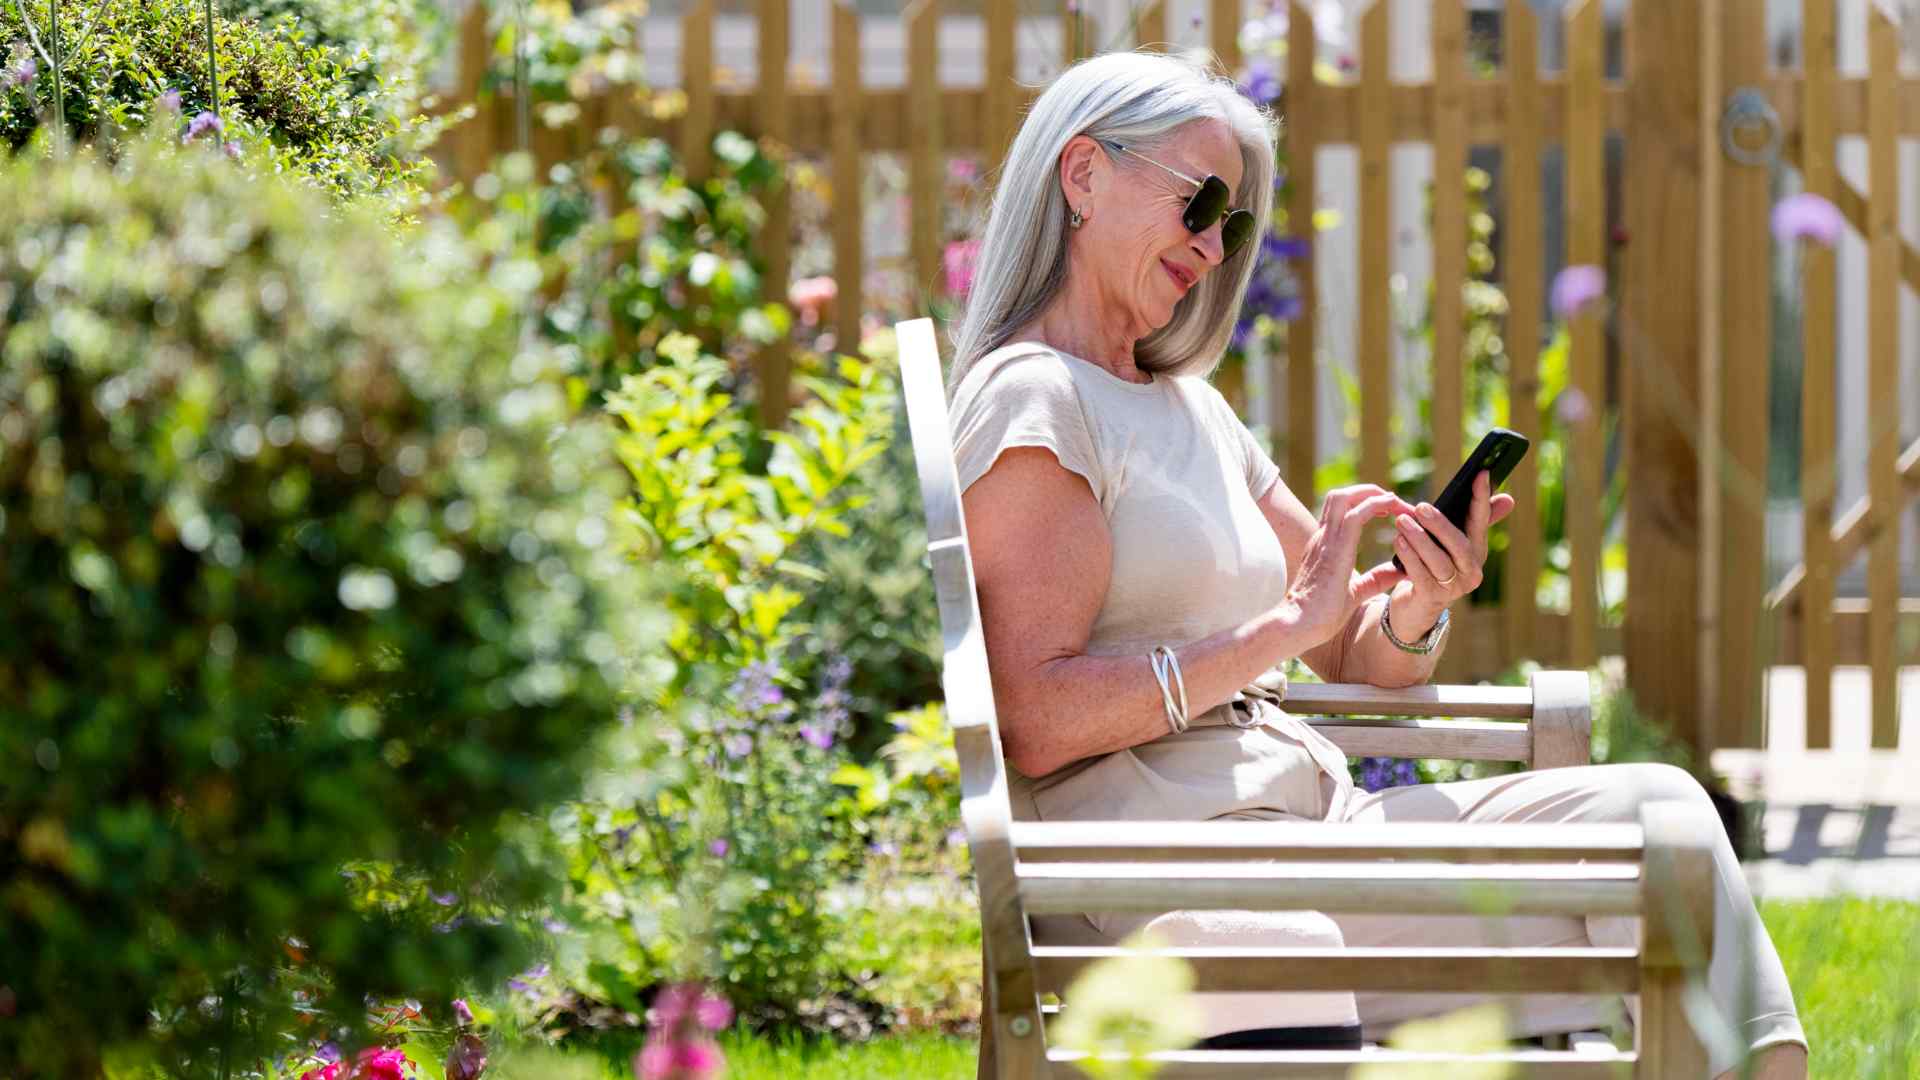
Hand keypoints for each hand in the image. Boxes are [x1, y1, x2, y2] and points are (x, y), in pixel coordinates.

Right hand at [1282, 484, 1417, 642]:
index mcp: (1326, 545)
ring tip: (1397, 503)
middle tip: (1396, 503)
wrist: (1299, 625)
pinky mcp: (1336, 548)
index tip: (1392, 511)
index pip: (1342, 509)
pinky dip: (1378, 505)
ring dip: (1374, 493)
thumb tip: (1400, 571)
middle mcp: (1323, 536)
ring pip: (1346, 496)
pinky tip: (1395, 509)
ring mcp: (1327, 540)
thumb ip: (1376, 580)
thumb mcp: (1356, 593)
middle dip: (1371, 491)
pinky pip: (1357, 514)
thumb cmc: (1322, 614)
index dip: (1368, 502)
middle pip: (1341, 494)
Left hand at [1390, 470, 1516, 619]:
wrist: (1416, 606)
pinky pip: (1420, 575)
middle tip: (1421, 506)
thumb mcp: (1451, 543)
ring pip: (1438, 560)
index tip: (1480, 474)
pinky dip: (1409, 557)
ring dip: (1419, 539)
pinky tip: (1398, 542)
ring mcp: (1453, 588)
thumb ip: (1472, 520)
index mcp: (1477, 551)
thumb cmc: (1432, 566)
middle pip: (1460, 545)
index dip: (1481, 498)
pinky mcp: (1432, 599)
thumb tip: (1508, 499)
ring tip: (1402, 522)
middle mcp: (1471, 571)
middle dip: (1441, 524)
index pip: (1481, 521)